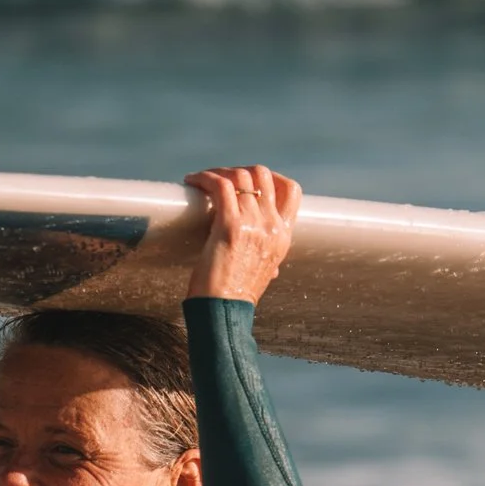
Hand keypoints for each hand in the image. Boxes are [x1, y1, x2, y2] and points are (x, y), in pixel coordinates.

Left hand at [183, 165, 302, 303]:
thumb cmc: (235, 299)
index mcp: (284, 237)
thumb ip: (267, 260)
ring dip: (217, 172)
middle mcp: (272, 226)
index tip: (248, 180)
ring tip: (200, 180)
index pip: (292, 191)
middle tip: (218, 179)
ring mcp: (254, 225)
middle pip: (263, 175)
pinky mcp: (230, 226)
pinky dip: (204, 178)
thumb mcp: (263, 274)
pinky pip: (220, 186)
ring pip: (240, 176)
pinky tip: (192, 181)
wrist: (225, 315)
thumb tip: (272, 265)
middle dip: (238, 170)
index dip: (271, 177)